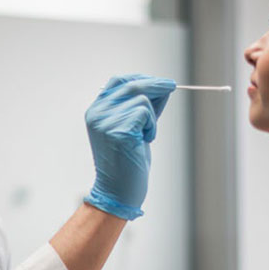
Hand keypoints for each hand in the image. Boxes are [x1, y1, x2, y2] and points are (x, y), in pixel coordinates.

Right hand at [83, 74, 176, 219]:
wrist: (118, 191)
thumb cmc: (127, 162)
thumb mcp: (133, 128)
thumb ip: (142, 107)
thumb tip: (162, 87)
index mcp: (96, 111)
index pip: (118, 81)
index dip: (141, 78)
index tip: (160, 82)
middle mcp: (97, 113)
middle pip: (131, 85)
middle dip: (156, 85)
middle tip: (172, 86)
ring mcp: (106, 121)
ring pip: (141, 99)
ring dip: (152, 116)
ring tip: (146, 135)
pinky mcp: (118, 130)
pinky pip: (145, 113)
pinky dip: (152, 125)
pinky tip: (145, 140)